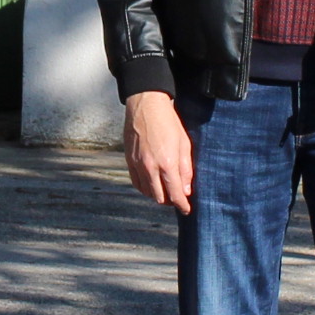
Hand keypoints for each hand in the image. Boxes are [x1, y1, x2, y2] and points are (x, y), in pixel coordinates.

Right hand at [122, 92, 195, 213]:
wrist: (145, 105)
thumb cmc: (168, 122)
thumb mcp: (184, 144)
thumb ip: (186, 169)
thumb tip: (186, 190)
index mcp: (167, 163)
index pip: (175, 194)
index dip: (182, 205)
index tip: (186, 210)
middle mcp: (150, 167)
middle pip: (159, 197)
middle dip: (170, 201)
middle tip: (177, 198)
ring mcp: (137, 165)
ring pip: (147, 192)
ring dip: (157, 195)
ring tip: (165, 189)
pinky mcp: (128, 161)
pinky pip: (136, 183)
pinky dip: (145, 188)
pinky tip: (152, 183)